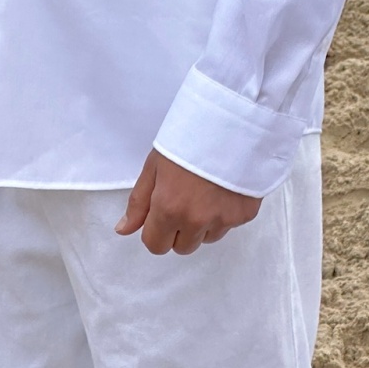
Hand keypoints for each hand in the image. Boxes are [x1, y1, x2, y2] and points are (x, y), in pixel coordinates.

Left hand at [115, 151, 260, 254]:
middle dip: (180, 230)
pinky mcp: (245, 214)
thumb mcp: (155, 164)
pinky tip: (225, 187)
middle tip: (186, 198)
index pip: (155, 245)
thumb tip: (124, 230)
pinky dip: (226, 212)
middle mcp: (196, 220)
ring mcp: (223, 219)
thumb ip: (139, 202)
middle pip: (183, 247)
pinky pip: (230, 225)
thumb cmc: (190, 137)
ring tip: (208, 190)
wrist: (233, 120)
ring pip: (207, 238)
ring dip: (204, 223)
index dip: (156, 230)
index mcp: (169, 209)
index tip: (163, 211)